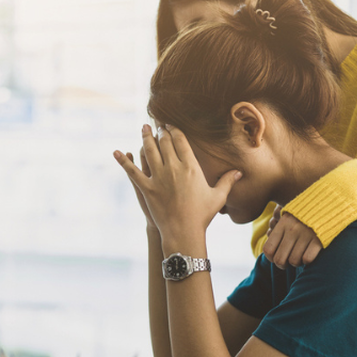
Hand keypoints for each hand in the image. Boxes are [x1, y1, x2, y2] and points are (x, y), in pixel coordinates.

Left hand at [114, 124, 241, 244]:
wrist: (184, 232)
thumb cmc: (202, 215)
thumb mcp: (218, 197)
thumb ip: (227, 181)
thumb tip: (240, 172)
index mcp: (191, 167)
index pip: (181, 141)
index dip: (174, 131)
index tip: (170, 125)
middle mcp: (174, 168)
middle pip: (165, 143)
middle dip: (160, 132)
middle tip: (157, 125)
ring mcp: (158, 177)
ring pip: (149, 151)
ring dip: (145, 137)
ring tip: (143, 128)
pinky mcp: (146, 188)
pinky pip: (132, 171)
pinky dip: (123, 161)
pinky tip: (116, 152)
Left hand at [263, 205, 322, 268]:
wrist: (329, 203)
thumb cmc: (306, 214)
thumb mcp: (289, 216)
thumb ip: (278, 229)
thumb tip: (270, 249)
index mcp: (282, 223)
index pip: (268, 249)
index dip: (271, 258)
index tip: (277, 257)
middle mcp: (292, 229)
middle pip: (279, 259)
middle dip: (282, 265)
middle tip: (288, 262)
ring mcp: (306, 234)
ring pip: (294, 261)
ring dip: (297, 262)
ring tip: (300, 256)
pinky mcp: (319, 239)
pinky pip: (307, 259)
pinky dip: (308, 260)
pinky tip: (309, 253)